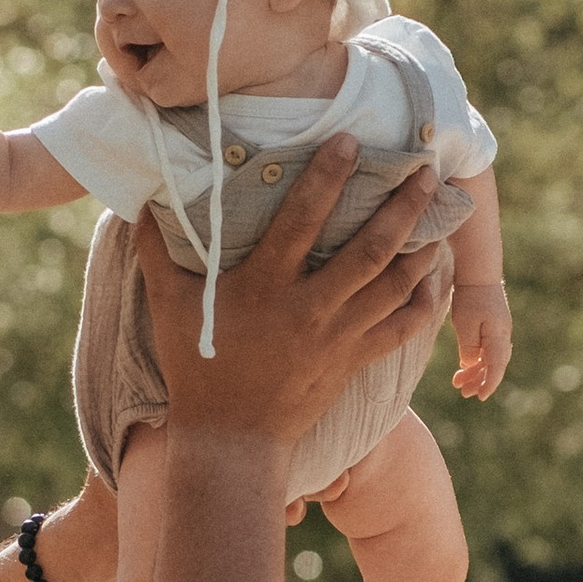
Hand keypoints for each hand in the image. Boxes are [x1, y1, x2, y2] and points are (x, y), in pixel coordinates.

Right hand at [136, 132, 441, 445]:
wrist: (231, 441)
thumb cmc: (196, 367)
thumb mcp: (167, 305)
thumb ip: (156, 250)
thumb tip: (141, 199)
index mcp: (265, 285)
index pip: (303, 218)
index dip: (328, 176)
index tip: (351, 141)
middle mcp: (309, 307)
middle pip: (368, 248)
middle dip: (401, 207)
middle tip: (425, 170)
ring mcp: (337, 336)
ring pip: (393, 285)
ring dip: (420, 247)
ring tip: (441, 216)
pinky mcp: (353, 361)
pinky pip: (400, 330)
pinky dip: (423, 304)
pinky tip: (437, 280)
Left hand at [451, 285, 511, 401]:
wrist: (479, 271)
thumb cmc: (470, 296)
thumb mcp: (465, 324)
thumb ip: (468, 348)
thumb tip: (470, 365)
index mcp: (498, 337)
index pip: (496, 368)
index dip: (489, 384)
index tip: (480, 397)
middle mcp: (502, 336)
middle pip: (494, 366)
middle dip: (479, 381)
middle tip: (463, 392)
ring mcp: (499, 331)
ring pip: (490, 358)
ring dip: (476, 371)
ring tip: (459, 382)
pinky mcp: (493, 326)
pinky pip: (487, 349)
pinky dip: (477, 359)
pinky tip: (465, 365)